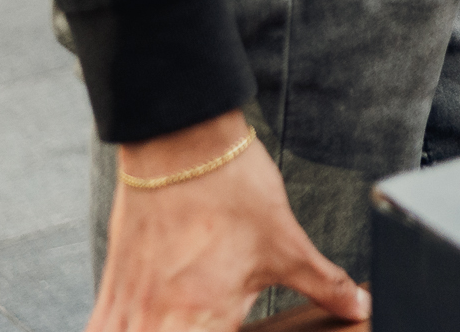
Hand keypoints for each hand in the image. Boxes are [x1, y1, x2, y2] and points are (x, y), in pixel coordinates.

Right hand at [88, 114, 361, 331]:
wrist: (182, 146)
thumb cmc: (234, 192)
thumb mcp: (287, 244)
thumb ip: (324, 284)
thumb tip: (361, 308)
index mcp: (203, 316)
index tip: (233, 327)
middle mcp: (157, 319)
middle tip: (206, 320)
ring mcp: (129, 305)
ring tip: (174, 322)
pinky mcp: (111, 287)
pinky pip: (99, 329)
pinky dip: (113, 330)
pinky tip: (136, 326)